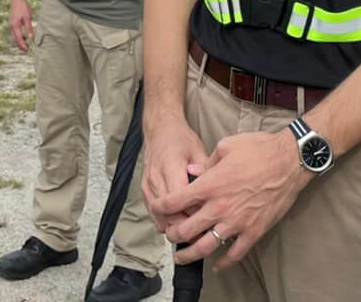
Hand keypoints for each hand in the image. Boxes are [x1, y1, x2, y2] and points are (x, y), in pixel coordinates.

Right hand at [8, 0, 33, 52]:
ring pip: (14, 36)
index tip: (27, 50)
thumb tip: (31, 38)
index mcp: (15, 26)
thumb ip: (29, 28)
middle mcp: (11, 26)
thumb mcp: (28, 17)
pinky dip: (18, 36)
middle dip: (20, 45)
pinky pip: (14, 32)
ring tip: (25, 45)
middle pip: (15, 39)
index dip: (23, 45)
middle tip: (26, 51)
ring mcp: (11, 24)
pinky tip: (23, 36)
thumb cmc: (23, 7)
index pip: (19, 39)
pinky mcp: (12, 22)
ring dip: (19, 41)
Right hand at [141, 116, 209, 235]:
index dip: (194, 213)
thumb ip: (205, 173)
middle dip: (186, 226)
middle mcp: (156, 178)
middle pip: (169, 213)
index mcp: (171, 166)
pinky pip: (153, 213)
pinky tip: (180, 223)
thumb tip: (216, 195)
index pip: (180, 200)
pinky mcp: (144, 190)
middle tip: (203, 232)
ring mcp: (148, 185)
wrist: (160, 129)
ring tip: (193, 232)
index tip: (208, 220)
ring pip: (159, 217)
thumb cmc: (180, 139)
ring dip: (176, 226)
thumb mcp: (198, 151)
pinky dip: (166, 221)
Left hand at [156, 129, 308, 270]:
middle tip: (170, 234)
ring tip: (181, 257)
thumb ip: (205, 163)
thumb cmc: (259, 149)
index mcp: (210, 185)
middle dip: (173, 234)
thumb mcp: (226, 146)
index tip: (157, 209)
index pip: (176, 202)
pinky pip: (235, 254)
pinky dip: (223, 262)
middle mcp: (220, 207)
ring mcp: (237, 222)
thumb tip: (191, 172)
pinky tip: (216, 264)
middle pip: (186, 229)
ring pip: (205, 246)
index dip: (161, 207)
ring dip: (189, 255)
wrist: (290, 161)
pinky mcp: (253, 231)